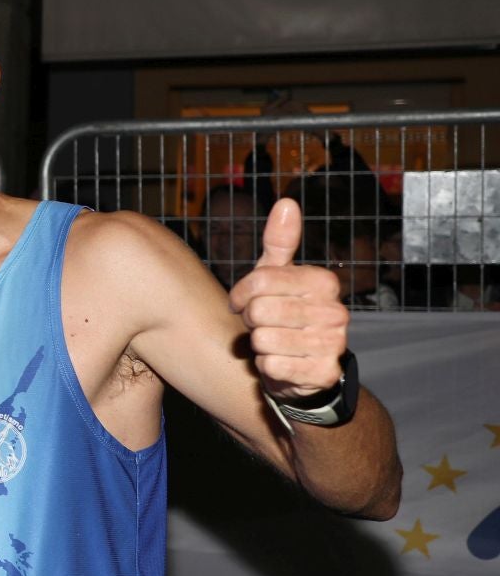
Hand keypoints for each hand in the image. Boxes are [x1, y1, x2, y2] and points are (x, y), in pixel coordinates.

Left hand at [227, 199, 348, 400]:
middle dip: (250, 321)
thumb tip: (286, 203)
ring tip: (272, 342)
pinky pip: (271, 365)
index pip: (260, 280)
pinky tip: (280, 363)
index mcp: (324, 282)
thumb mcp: (278, 277)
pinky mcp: (323, 372)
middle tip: (261, 325)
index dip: (241, 294)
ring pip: (263, 339)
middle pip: (260, 311)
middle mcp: (335, 311)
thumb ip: (279, 243)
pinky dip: (266, 366)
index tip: (243, 302)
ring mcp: (333, 343)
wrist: (302, 369)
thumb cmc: (282, 316)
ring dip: (258, 344)